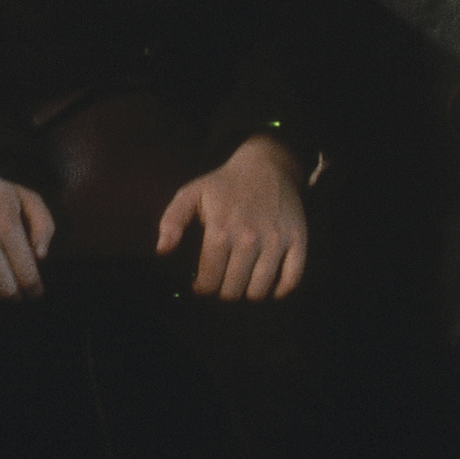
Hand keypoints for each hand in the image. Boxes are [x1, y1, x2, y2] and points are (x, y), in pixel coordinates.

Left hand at [156, 135, 306, 300]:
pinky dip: (281, 290)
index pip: (209, 278)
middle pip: (233, 288)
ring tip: (242, 285)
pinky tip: (270, 287)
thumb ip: (172, 221)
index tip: (201, 286)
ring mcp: (275, 240)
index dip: (202, 288)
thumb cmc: (225, 183)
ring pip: (260, 289)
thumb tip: (162, 251)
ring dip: (248, 293)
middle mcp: (248, 237)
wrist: (266, 164)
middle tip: (222, 284)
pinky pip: (292, 278)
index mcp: (220, 229)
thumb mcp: (191, 193)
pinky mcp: (297, 239)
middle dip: (224, 292)